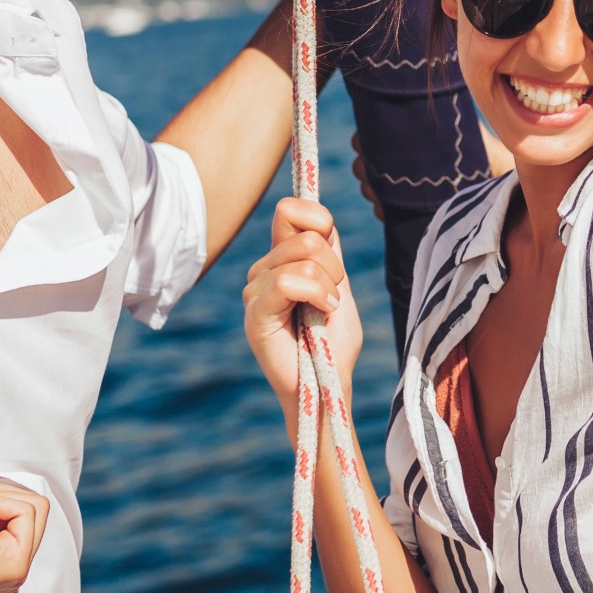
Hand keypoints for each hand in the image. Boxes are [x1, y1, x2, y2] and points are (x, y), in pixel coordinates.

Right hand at [244, 196, 364, 439]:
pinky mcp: (255, 313)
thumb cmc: (334, 341)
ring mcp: (255, 290)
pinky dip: (317, 294)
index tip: (333, 249)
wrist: (328, 383)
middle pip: (305, 234)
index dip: (318, 217)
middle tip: (332, 296)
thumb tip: (320, 216)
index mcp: (282, 258)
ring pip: (303, 257)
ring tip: (325, 311)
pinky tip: (322, 312)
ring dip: (329, 286)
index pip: (290, 208)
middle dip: (334, 265)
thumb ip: (327, 250)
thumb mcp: (337, 284)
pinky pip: (288, 281)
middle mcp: (264, 270)